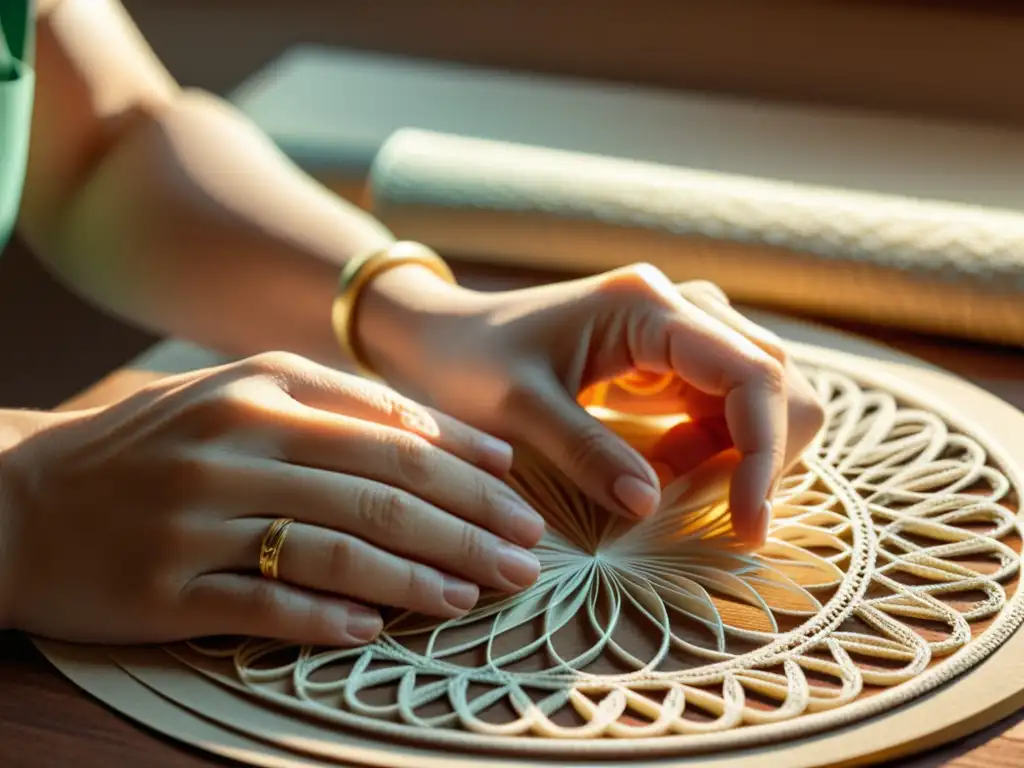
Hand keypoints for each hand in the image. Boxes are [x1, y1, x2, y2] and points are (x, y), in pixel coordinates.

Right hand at [0, 353, 543, 644]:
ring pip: (337, 551)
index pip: (393, 430)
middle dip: (469, 525)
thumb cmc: (153, 442)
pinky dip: (331, 620)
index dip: (469, 466)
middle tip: (525, 554)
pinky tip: (380, 629)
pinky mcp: (166, 588)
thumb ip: (335, 405)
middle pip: (382, 492)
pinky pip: (266, 608)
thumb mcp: (237, 394)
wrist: (22, 496)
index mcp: (260, 388)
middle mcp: (233, 444)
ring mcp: (198, 518)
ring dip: (419, 578)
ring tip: (475, 593)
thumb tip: (439, 441)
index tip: (521, 493)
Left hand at [360, 264, 824, 543]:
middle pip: (775, 381)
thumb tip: (651, 506)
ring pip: (759, 398)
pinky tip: (668, 479)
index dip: (762, 451)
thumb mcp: (517, 409)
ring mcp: (679, 332)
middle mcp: (678, 308)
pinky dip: (713, 455)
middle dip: (764, 456)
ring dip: (741, 457)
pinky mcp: (671, 361)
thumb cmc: (467, 362)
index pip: (750, 373)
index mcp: (647, 304)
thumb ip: (585, 452)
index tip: (746, 525)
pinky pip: (722, 411)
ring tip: (686, 501)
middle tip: (728, 524)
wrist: (440, 339)